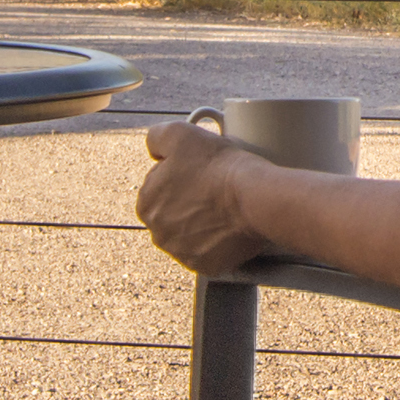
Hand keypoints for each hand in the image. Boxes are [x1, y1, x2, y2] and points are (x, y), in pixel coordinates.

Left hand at [134, 119, 278, 276]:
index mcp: (146, 205)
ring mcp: (182, 254)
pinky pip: (208, 252)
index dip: (183, 176)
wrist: (253, 197)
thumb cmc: (218, 165)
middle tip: (214, 189)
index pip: (161, 187)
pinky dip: (217, 242)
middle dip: (190, 202)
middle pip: (173, 213)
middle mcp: (158, 234)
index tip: (202, 172)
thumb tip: (154, 149)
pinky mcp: (206, 266)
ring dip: (202, 223)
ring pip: (190, 234)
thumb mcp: (179, 133)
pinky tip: (230, 226)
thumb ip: (156, 138)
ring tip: (225, 208)